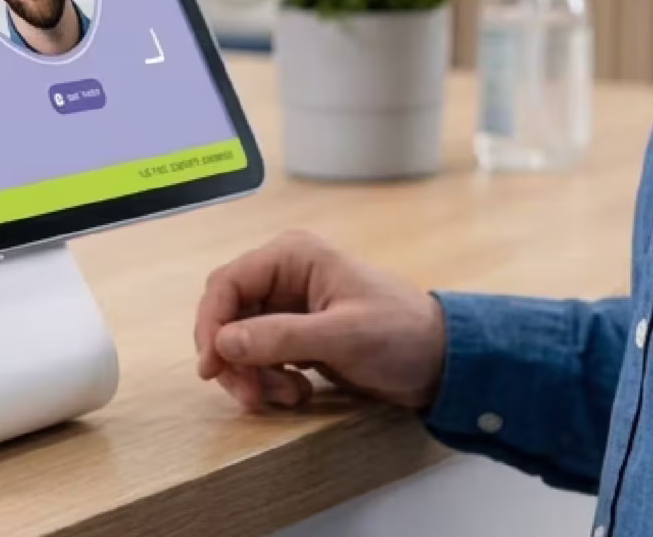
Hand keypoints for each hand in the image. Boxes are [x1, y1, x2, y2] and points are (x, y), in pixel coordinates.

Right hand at [193, 229, 446, 412]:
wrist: (440, 361)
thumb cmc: (400, 335)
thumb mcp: (342, 336)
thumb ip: (281, 337)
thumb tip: (224, 343)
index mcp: (294, 256)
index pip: (227, 283)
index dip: (212, 325)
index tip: (213, 368)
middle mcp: (285, 274)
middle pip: (228, 314)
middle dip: (234, 358)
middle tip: (250, 396)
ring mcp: (289, 305)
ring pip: (241, 340)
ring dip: (253, 375)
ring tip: (288, 396)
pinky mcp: (296, 334)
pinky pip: (261, 356)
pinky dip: (269, 380)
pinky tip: (299, 392)